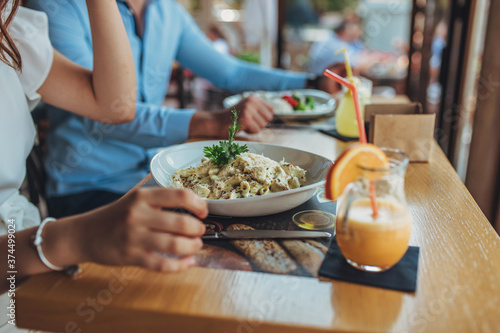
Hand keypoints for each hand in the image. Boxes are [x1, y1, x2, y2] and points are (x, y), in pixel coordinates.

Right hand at [73, 188, 207, 271]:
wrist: (84, 234)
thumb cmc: (116, 216)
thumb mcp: (135, 199)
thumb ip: (160, 201)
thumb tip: (194, 207)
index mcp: (142, 197)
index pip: (179, 195)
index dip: (198, 204)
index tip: (203, 211)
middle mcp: (138, 214)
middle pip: (181, 222)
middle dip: (197, 229)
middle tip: (200, 231)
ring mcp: (134, 237)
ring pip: (174, 245)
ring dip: (192, 247)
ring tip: (195, 245)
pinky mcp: (130, 256)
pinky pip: (162, 265)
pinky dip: (180, 266)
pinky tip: (188, 263)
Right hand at [189, 95, 273, 137]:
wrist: (216, 122)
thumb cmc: (232, 119)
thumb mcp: (247, 109)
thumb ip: (259, 110)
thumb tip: (272, 115)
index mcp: (253, 97)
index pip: (271, 110)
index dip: (262, 118)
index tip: (251, 118)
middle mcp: (252, 101)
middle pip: (268, 118)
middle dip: (259, 123)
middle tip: (245, 121)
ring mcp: (249, 109)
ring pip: (263, 125)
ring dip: (253, 128)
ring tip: (242, 123)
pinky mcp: (246, 118)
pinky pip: (256, 130)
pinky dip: (249, 132)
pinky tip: (240, 126)